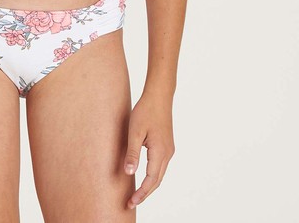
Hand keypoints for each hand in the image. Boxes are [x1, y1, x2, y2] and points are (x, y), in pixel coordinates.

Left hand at [123, 90, 174, 209]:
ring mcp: (169, 149)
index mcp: (160, 152)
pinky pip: (160, 165)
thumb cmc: (145, 110)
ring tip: (136, 193)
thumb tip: (129, 173)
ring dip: (149, 185)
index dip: (141, 193)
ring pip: (160, 174)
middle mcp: (168, 153)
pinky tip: (144, 176)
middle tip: (131, 203)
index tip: (131, 202)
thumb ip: (132, 153)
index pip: (151, 180)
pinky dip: (153, 175)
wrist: (159, 95)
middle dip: (145, 193)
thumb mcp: (135, 131)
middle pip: (157, 181)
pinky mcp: (167, 144)